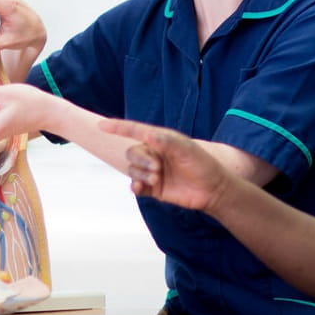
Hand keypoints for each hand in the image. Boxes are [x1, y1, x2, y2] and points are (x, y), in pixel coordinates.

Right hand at [101, 119, 229, 213]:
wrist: (212, 189)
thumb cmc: (201, 163)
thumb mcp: (185, 148)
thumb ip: (165, 141)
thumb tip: (147, 135)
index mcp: (160, 140)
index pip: (135, 130)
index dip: (118, 127)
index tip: (101, 125)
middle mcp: (154, 154)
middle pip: (132, 152)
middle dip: (141, 160)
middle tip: (157, 169)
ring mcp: (153, 171)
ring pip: (132, 169)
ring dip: (141, 174)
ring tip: (157, 178)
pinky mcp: (154, 188)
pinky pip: (135, 186)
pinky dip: (135, 186)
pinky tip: (140, 188)